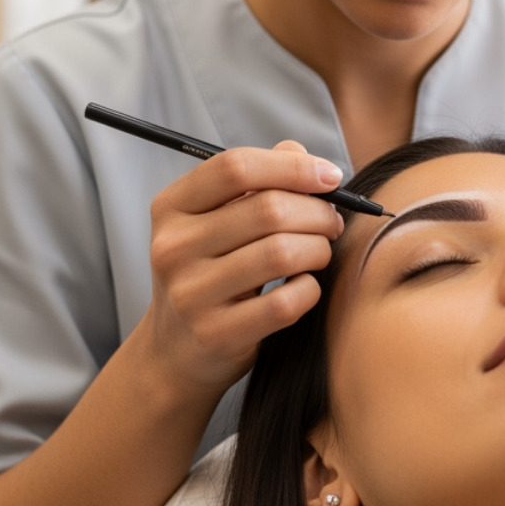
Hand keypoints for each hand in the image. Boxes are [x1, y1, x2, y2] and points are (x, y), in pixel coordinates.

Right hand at [137, 140, 345, 399]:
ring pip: (281, 253)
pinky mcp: (216, 334)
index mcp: (171, 208)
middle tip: (332, 222)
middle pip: (268, 209)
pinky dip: (309, 290)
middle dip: (318, 212)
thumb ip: (257, 180)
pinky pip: (285, 302)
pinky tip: (304, 286)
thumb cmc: (210, 271)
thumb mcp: (217, 220)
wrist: (175, 351)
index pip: (236, 167)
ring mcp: (191, 294)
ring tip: (320, 252)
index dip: (293, 167)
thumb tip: (301, 154)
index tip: (330, 177)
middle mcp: (173, 248)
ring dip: (318, 249)